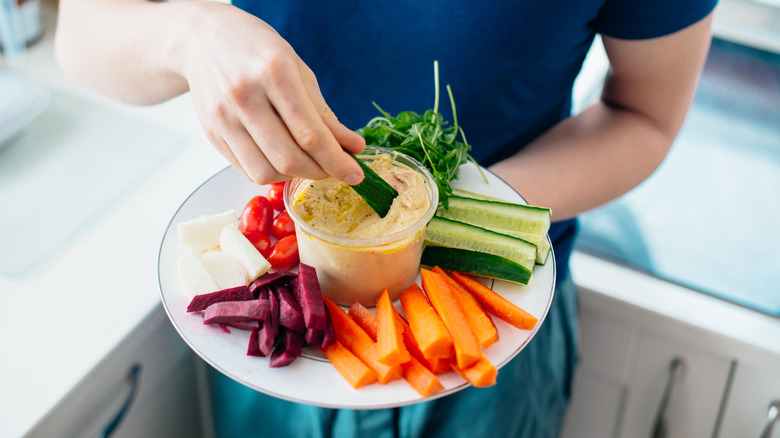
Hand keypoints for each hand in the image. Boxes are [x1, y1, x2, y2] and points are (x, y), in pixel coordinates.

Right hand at [179, 3, 364, 184]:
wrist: (204, 39)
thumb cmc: (257, 51)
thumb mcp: (298, 70)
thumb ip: (324, 113)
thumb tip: (352, 147)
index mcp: (274, 74)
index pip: (311, 134)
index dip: (337, 161)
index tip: (355, 173)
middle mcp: (245, 97)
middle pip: (288, 158)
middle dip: (320, 172)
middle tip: (335, 170)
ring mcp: (224, 118)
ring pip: (266, 171)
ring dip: (295, 176)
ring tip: (308, 163)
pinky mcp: (212, 134)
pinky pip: (247, 170)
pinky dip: (272, 172)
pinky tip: (283, 159)